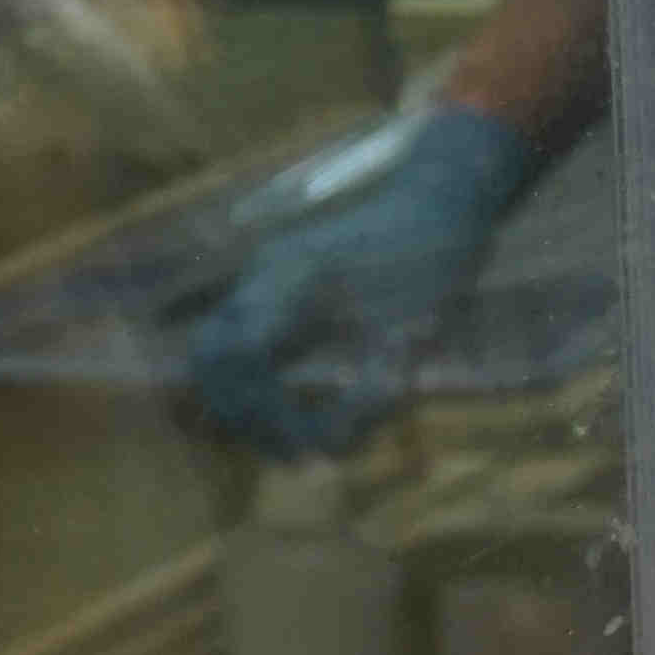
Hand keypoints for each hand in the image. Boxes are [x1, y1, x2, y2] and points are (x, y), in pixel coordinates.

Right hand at [182, 96, 538, 454]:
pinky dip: (252, 382)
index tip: (307, 446)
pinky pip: (237, 340)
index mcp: (292, 274)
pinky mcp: (273, 289)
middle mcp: (264, 273)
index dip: (266, 411)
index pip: (243, 356)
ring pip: (215, 349)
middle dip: (244, 412)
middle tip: (294, 455)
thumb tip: (331, 446)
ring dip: (242, 400)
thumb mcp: (419, 329)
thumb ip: (376, 388)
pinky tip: (294, 414)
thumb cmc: (436, 258)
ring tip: (292, 443)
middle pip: (212, 355)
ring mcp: (263, 277)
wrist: (441, 198)